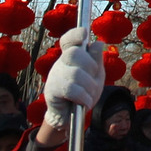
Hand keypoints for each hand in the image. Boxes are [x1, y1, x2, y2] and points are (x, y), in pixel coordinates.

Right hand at [39, 29, 103, 146]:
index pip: (68, 40)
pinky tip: (85, 103)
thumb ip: (96, 60)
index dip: (75, 34)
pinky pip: (71, 89)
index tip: (85, 33)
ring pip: (75, 74)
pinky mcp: (51, 91)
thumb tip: (99, 43)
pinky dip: (84, 97)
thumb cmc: (84, 92)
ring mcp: (54, 76)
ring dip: (89, 87)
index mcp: (71, 56)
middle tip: (94, 77)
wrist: (71, 117)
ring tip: (90, 95)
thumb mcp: (95, 75)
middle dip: (90, 65)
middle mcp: (60, 63)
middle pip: (73, 53)